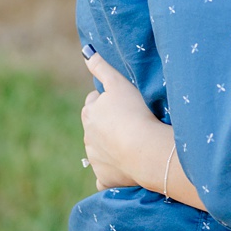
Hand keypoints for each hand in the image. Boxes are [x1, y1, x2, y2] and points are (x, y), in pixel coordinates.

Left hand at [82, 53, 169, 191]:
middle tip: (128, 122)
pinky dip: (110, 173)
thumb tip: (86, 52)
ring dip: (110, 147)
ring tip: (132, 143)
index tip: (122, 103)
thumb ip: (102, 68)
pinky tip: (122, 170)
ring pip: (99, 151)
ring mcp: (95, 159)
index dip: (108, 101)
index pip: (94, 103)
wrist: (143, 150)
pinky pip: (104, 176)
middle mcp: (88, 137)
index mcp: (90, 113)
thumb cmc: (134, 113)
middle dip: (106, 125)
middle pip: (94, 127)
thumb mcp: (119, 85)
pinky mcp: (104, 178)